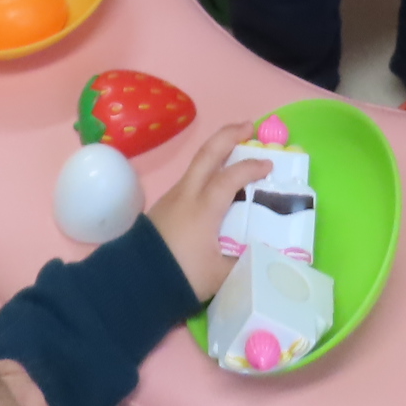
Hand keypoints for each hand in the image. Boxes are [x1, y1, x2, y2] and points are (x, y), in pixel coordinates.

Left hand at [146, 122, 272, 302]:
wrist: (136, 280)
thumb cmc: (181, 274)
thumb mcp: (218, 275)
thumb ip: (242, 262)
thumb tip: (260, 255)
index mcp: (204, 208)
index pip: (231, 176)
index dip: (251, 168)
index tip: (269, 165)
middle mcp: (188, 193)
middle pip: (208, 153)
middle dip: (229, 134)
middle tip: (249, 126)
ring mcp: (173, 196)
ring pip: (198, 163)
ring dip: (218, 151)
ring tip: (235, 150)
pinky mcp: (165, 205)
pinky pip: (192, 178)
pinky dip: (208, 169)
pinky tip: (216, 182)